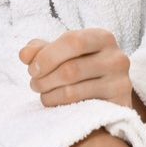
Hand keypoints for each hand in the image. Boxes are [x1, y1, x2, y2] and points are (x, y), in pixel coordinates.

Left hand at [18, 29, 132, 108]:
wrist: (108, 93)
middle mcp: (117, 59)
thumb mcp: (62, 53)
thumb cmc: (81, 66)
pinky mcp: (119, 106)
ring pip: (73, 91)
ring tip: (42, 93)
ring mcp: (120, 83)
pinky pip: (82, 108)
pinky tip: (55, 103)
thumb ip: (41, 50)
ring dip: (48, 95)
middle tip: (34, 84)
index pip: (73, 41)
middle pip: (70, 69)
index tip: (32, 68)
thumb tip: (24, 54)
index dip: (47, 56)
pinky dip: (61, 106)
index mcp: (103, 38)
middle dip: (44, 79)